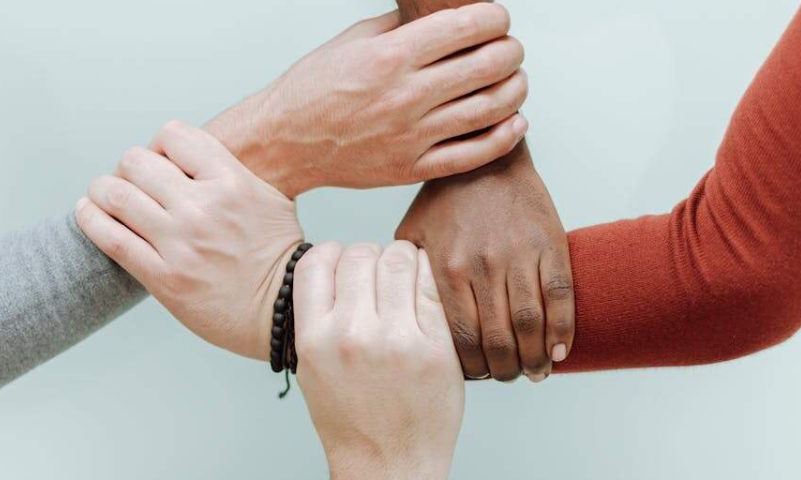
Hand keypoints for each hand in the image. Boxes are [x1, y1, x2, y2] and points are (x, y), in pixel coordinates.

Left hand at [75, 121, 302, 359]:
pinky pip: (112, 239)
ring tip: (101, 195)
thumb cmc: (276, 252)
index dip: (158, 146)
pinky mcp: (165, 277)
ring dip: (101, 191)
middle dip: (128, 168)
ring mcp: (181, 243)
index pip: (172, 136)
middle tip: (130, 182)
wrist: (283, 308)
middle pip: (136, 162)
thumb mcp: (266, 195)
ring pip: (116, 195)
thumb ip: (227, 169)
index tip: (159, 162)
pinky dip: (91, 220)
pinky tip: (88, 213)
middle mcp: (203, 207)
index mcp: (231, 181)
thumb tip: (184, 153)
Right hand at [204, 4, 528, 197]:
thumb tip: (442, 13)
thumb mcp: (352, 39)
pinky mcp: (412, 168)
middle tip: (510, 47)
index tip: (498, 18)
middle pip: (487, 65)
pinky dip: (504, 136)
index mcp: (389, 56)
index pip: (465, 27)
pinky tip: (514, 120)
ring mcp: (411, 135)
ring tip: (515, 79)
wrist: (284, 142)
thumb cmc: (313, 90)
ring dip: (515, 88)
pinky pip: (474, 154)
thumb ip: (401, 25)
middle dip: (510, 50)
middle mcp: (404, 95)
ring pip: (490, 109)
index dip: (494, 18)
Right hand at [294, 241, 462, 479]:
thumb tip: (336, 263)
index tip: (345, 266)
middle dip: (370, 256)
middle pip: (359, 253)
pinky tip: (426, 291)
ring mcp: (396, 339)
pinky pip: (432, 284)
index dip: (332, 254)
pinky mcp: (435, 346)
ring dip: (401, 260)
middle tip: (380, 275)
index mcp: (314, 339)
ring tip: (404, 280)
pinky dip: (429, 277)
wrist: (389, 464)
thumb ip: (320, 317)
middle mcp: (352, 335)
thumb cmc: (351, 416)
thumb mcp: (314, 368)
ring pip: (398, 258)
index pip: (316, 261)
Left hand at [396, 143, 574, 381]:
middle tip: (506, 378)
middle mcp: (482, 264)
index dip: (472, 367)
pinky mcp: (549, 243)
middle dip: (504, 370)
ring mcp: (519, 254)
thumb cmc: (445, 198)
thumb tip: (400, 318)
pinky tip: (559, 351)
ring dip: (535, 358)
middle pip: (498, 338)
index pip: (460, 337)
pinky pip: (559, 295)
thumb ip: (406, 276)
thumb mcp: (412, 234)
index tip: (476, 377)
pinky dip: (562, 329)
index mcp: (446, 267)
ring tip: (534, 373)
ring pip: (531, 323)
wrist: (487, 155)